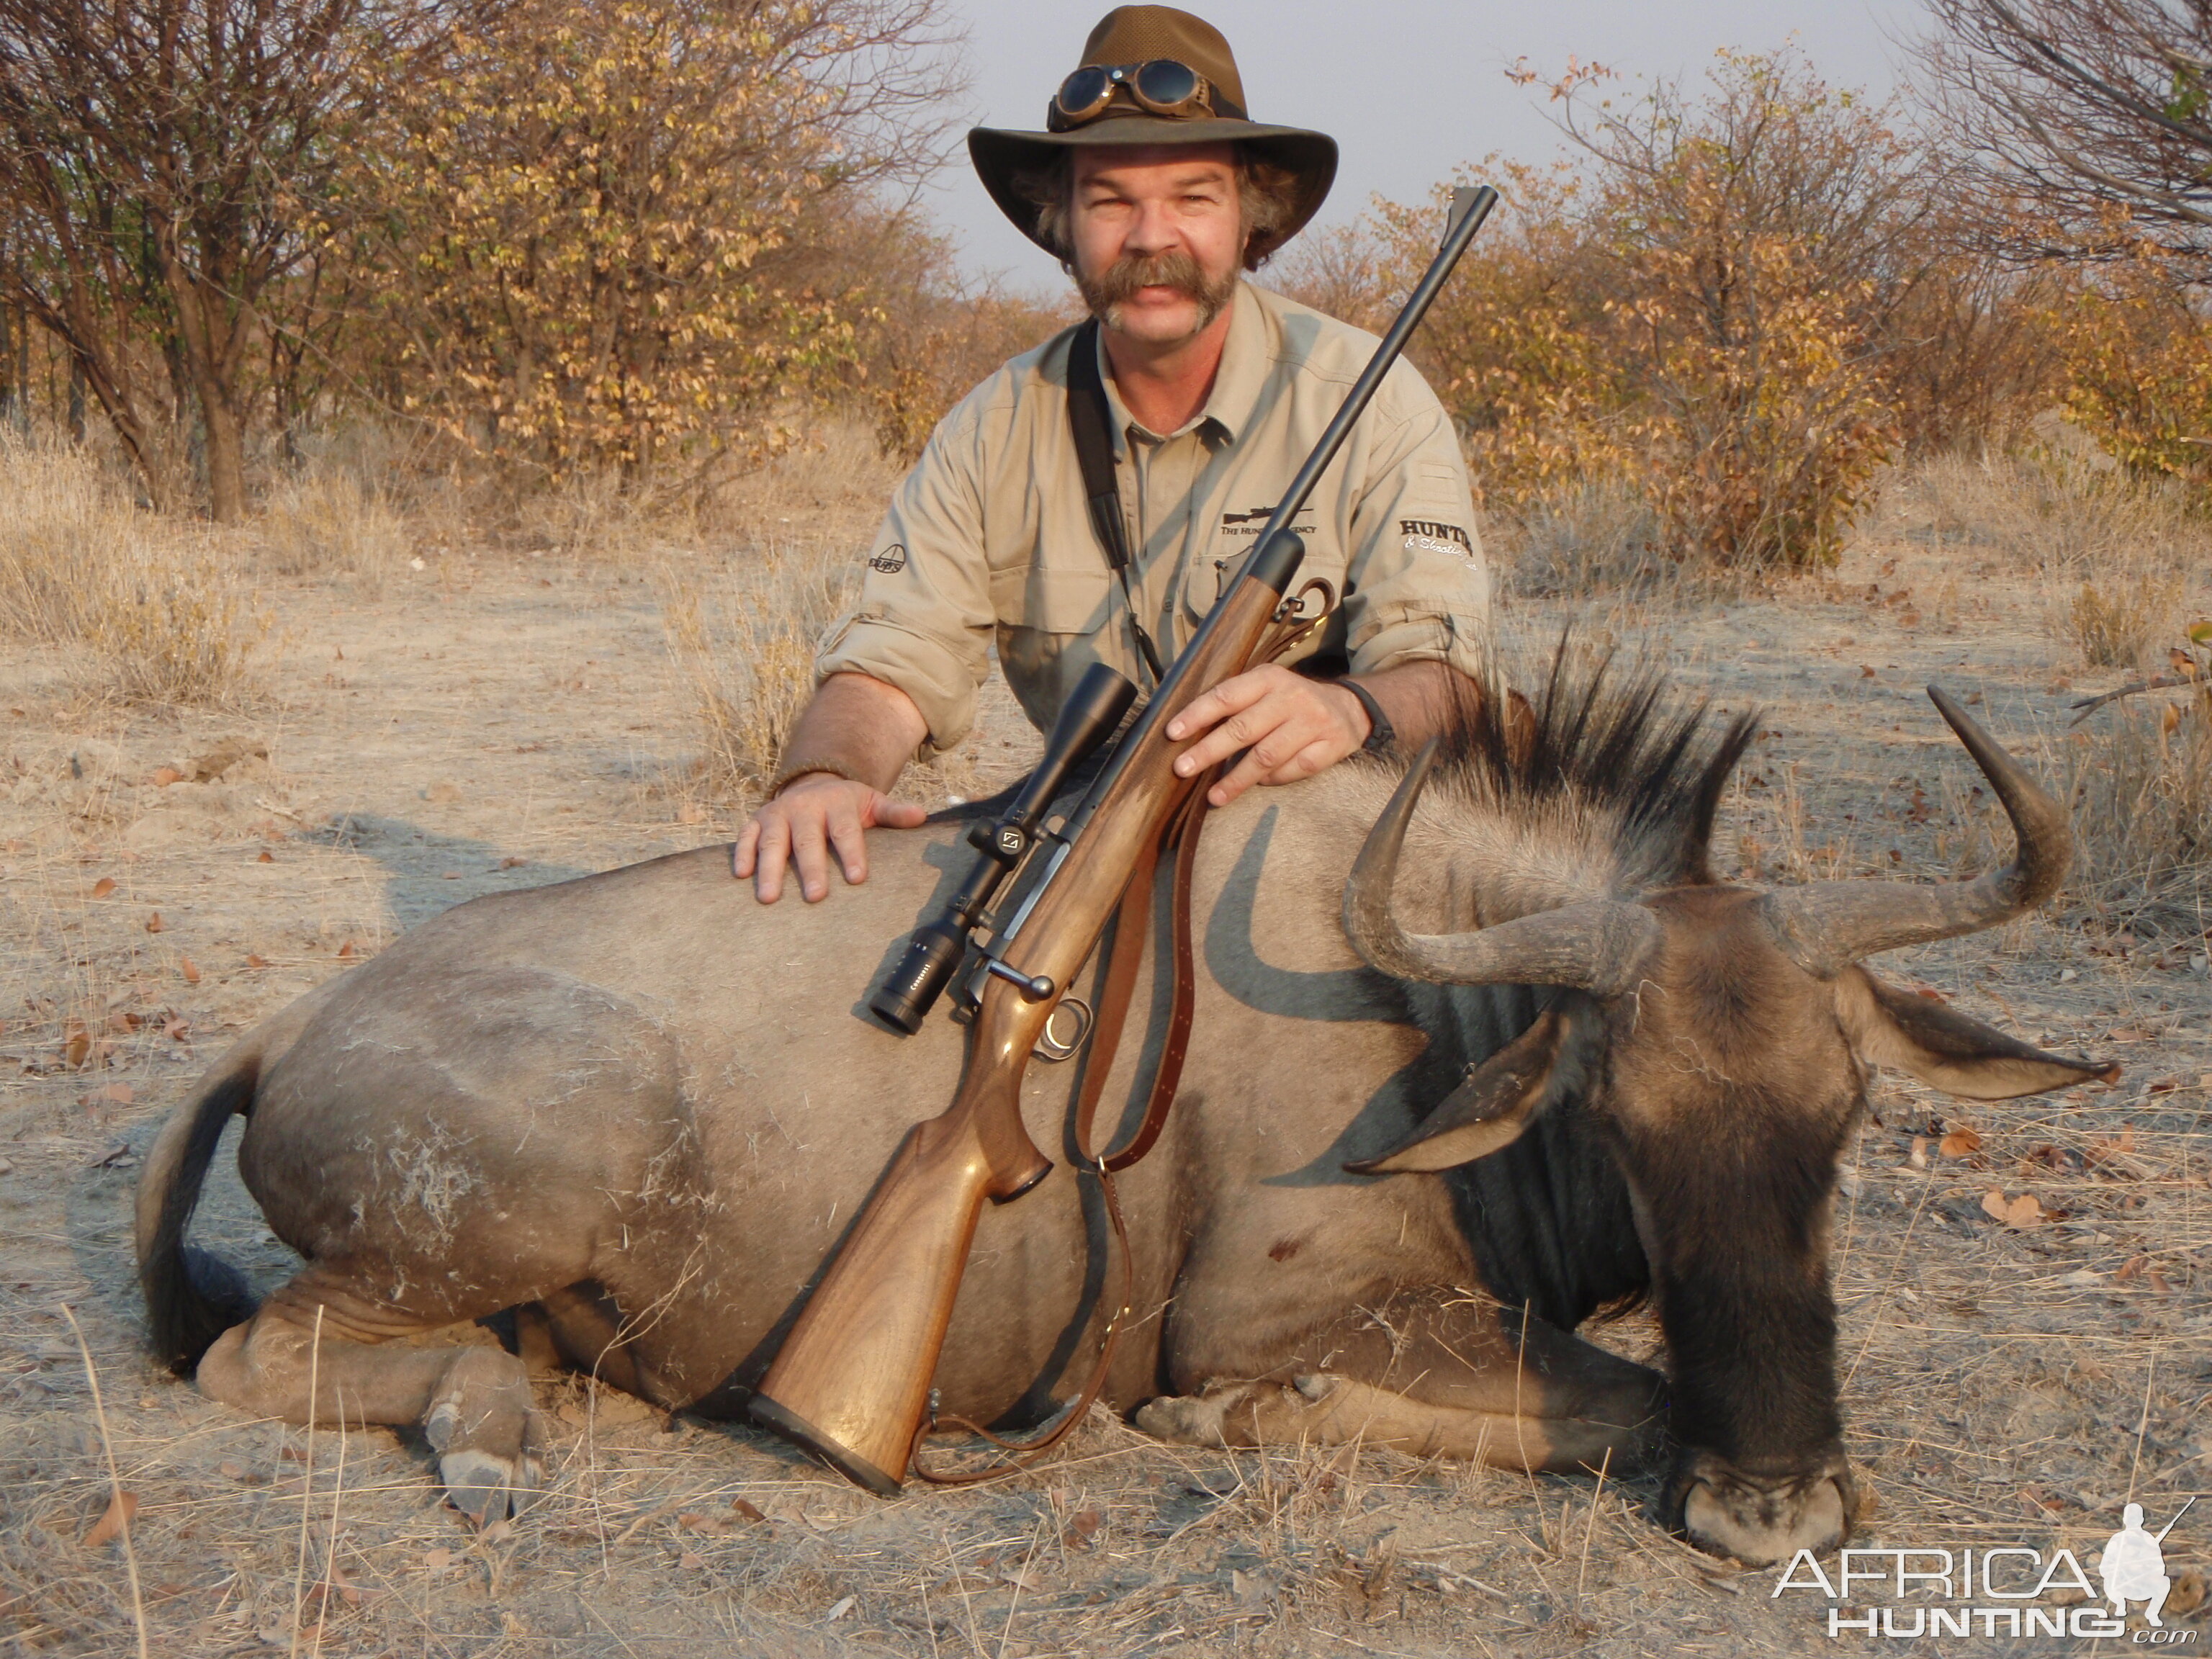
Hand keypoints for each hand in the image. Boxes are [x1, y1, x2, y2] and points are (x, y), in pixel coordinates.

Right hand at [734, 774, 926, 902]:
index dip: (851, 854)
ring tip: (769, 898)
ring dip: (769, 869)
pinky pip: (746, 836)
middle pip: (807, 840)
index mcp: (837, 804)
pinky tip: (741, 875)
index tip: (857, 878)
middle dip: (810, 868)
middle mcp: (805, 807)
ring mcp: (778, 813)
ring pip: (773, 841)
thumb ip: (894, 813)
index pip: (845, 831)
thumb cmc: (848, 805)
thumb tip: (921, 817)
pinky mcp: (757, 820)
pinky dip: (742, 853)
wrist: (814, 783)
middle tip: (815, 896)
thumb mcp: (872, 803)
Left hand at [1164, 664, 1370, 807]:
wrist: (1349, 708)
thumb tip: (1188, 734)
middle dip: (1208, 751)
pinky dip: (1273, 780)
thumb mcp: (1266, 689)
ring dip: (1236, 778)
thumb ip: (1235, 703)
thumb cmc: (1291, 702)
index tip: (1173, 733)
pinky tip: (1258, 785)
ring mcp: (1313, 722)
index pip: (1227, 696)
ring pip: (1267, 755)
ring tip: (1213, 796)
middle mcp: (1291, 697)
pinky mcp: (1330, 746)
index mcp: (1269, 678)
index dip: (1198, 714)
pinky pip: (1294, 769)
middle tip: (1182, 768)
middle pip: (1243, 729)